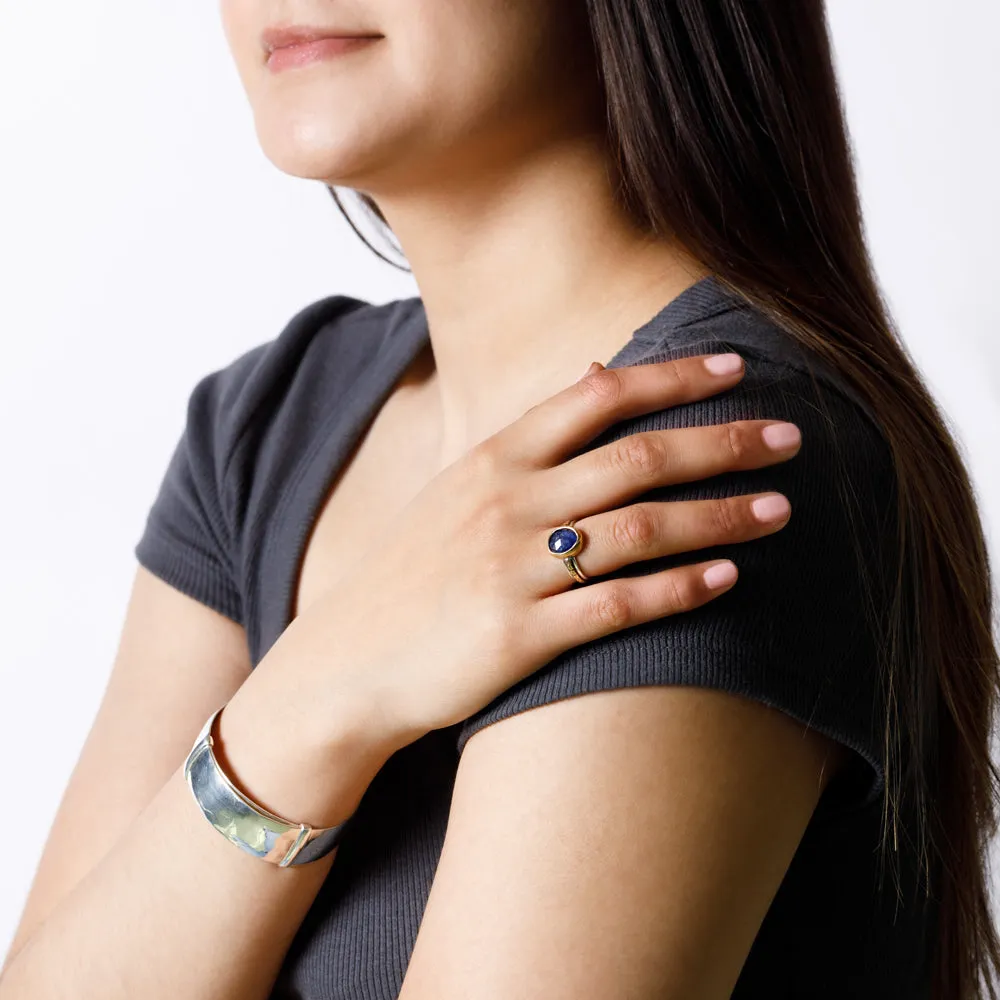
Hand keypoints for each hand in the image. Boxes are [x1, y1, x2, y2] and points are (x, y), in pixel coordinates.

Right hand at [261, 353, 802, 753]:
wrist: (348, 662)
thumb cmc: (410, 574)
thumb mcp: (455, 490)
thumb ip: (525, 440)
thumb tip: (594, 376)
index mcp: (493, 458)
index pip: (597, 398)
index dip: (673, 378)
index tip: (737, 367)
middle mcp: (507, 503)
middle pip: (635, 458)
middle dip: (721, 442)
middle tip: (790, 438)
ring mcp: (513, 569)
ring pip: (639, 530)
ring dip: (718, 517)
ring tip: (781, 511)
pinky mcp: (519, 636)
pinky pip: (616, 607)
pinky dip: (677, 591)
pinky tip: (727, 581)